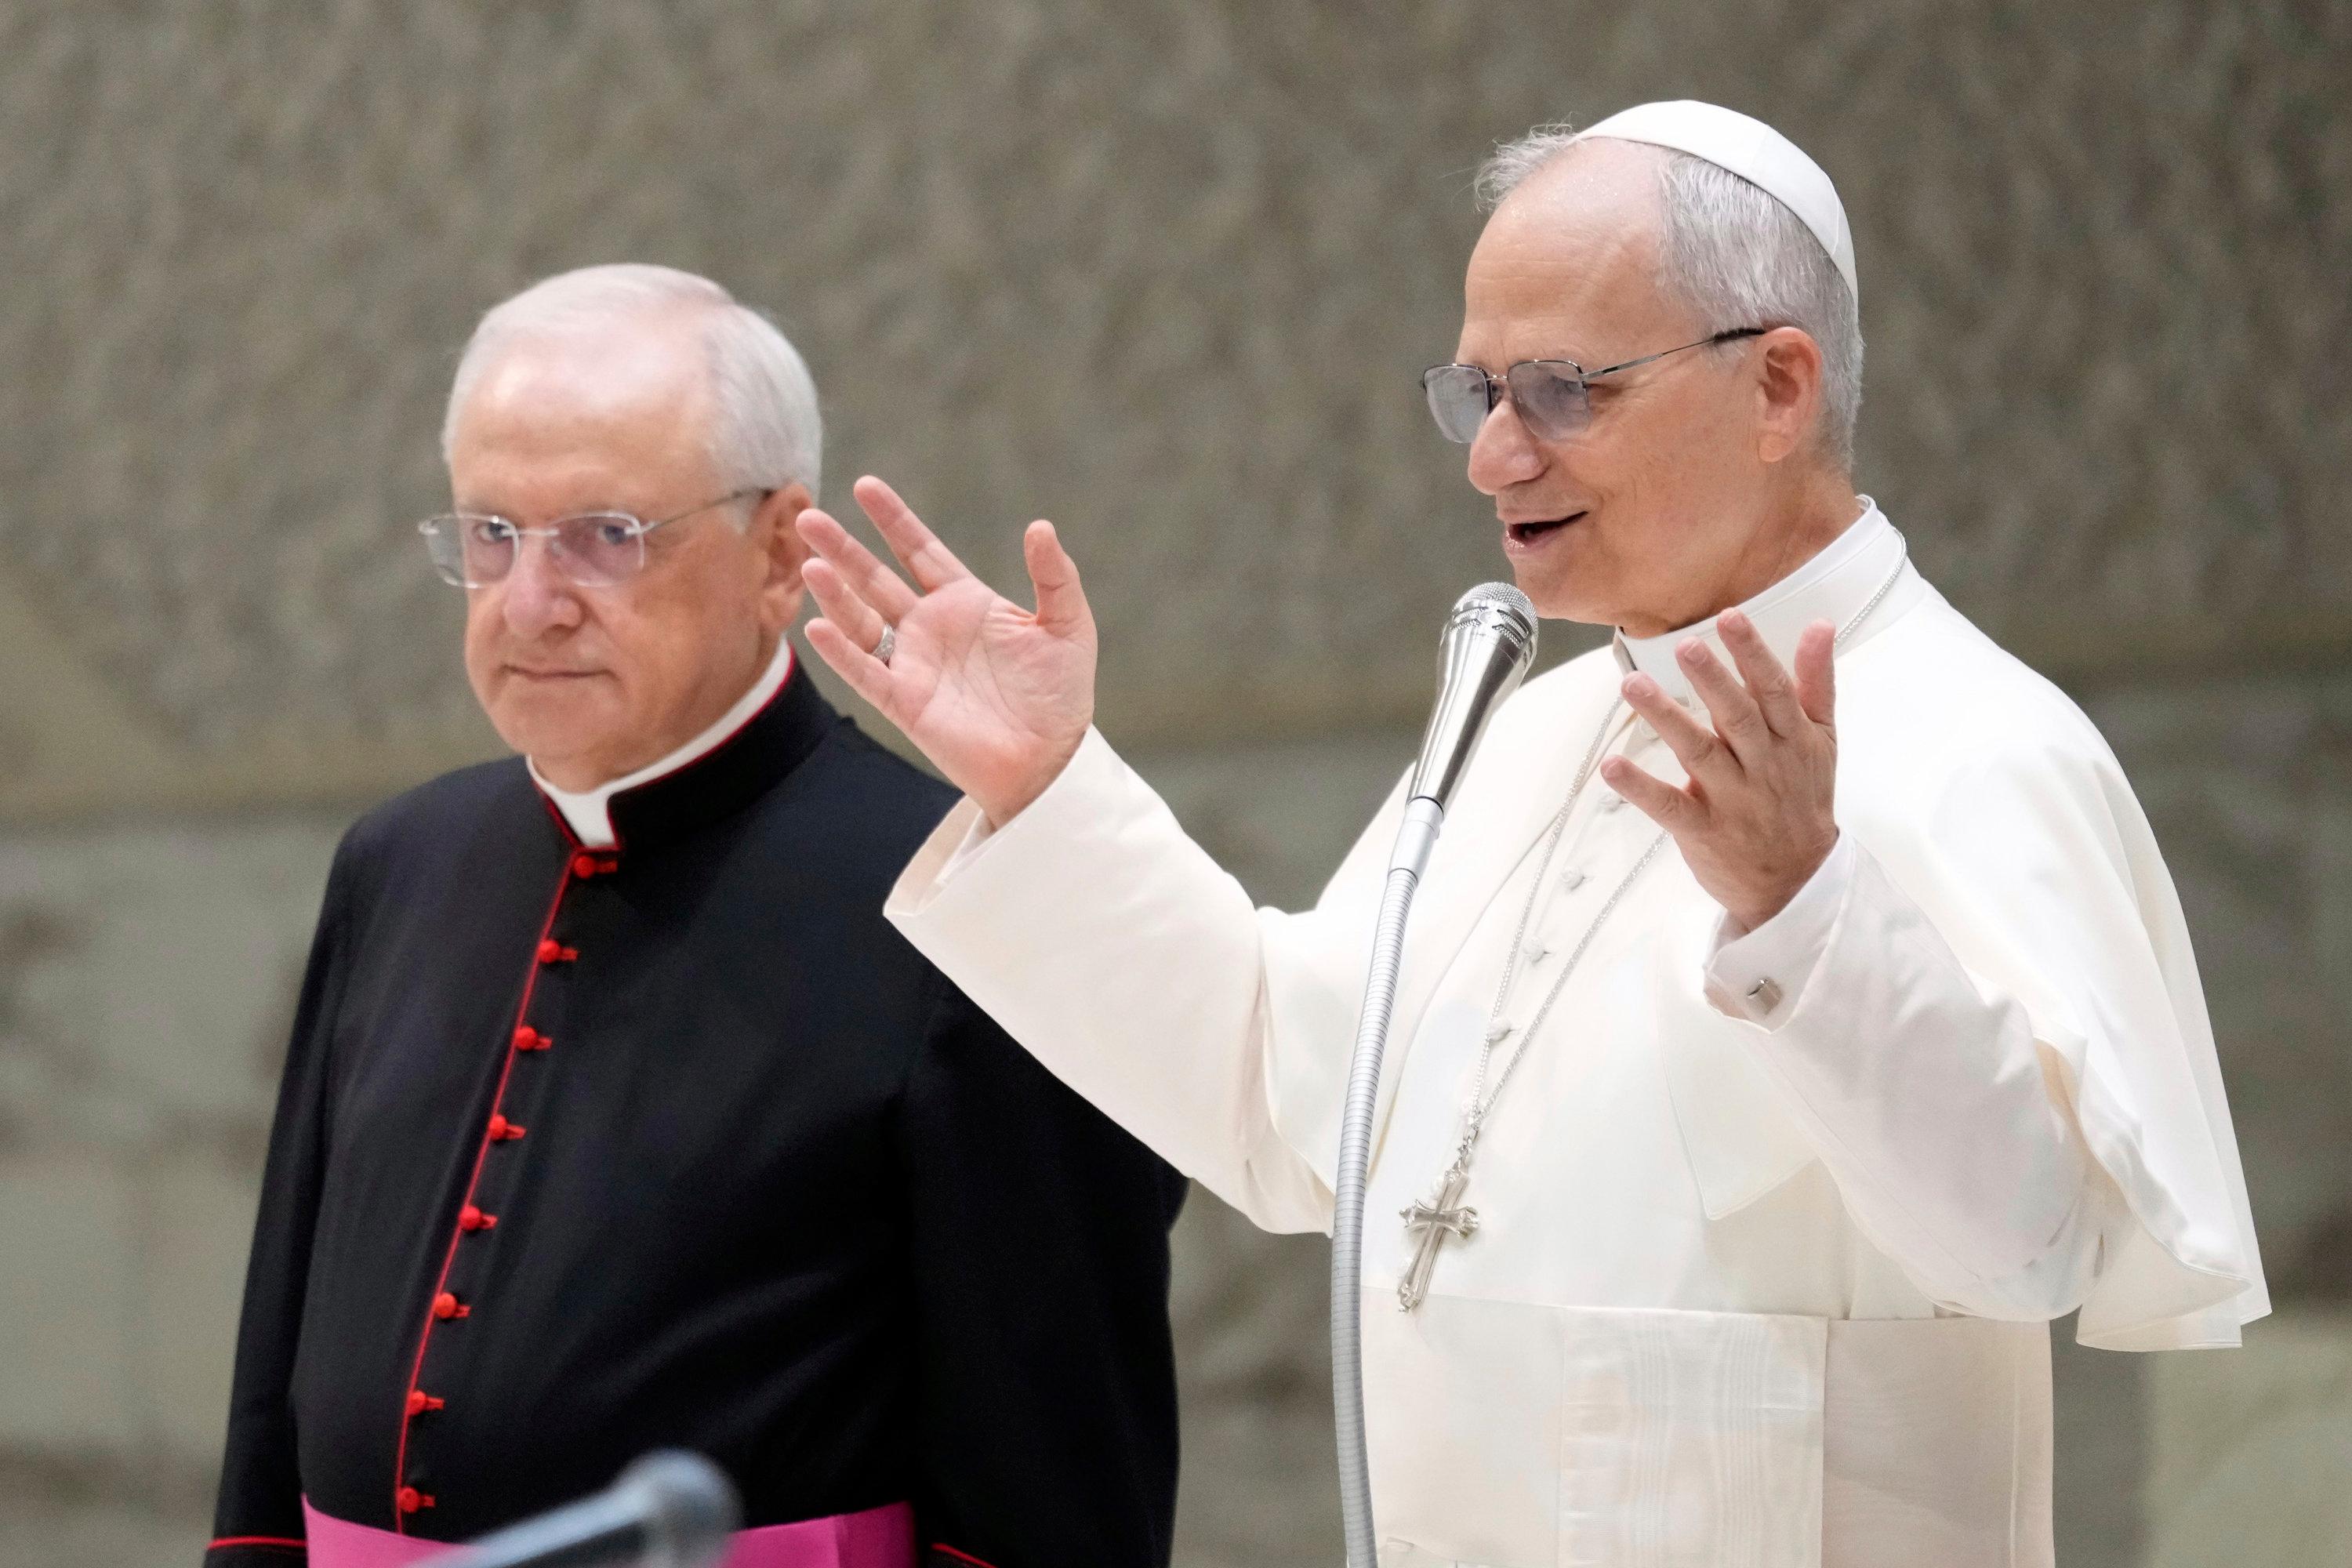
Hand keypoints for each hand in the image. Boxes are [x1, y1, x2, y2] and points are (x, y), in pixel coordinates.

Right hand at [797, 477, 1096, 825]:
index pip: (919, 550)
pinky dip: (841, 652)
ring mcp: (914, 664)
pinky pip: (866, 673)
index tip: (865, 485)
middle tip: (808, 517)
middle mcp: (930, 628)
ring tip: (811, 564)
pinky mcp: (906, 703)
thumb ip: (1055, 577)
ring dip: (835, 594)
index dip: (893, 519)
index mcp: (965, 602)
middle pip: (875, 578)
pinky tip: (817, 626)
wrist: (1052, 759)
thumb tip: (1040, 526)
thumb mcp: (1068, 626)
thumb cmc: (1060, 695)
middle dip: (843, 548)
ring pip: (862, 620)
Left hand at [1600, 610, 1839, 932]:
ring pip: (1698, 753)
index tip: (1730, 618)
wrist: (1799, 882)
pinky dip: (1640, 787)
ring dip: (1665, 718)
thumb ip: (1815, 682)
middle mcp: (1763, 766)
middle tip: (1684, 646)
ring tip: (1632, 685)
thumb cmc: (1803, 800)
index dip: (1752, 654)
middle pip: (1737, 718)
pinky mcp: (1703, 830)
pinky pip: (1668, 806)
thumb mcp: (1822, 740)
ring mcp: (1733, 800)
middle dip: (1712, 681)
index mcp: (1792, 740)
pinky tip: (1612, 765)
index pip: (1774, 690)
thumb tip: (1820, 624)